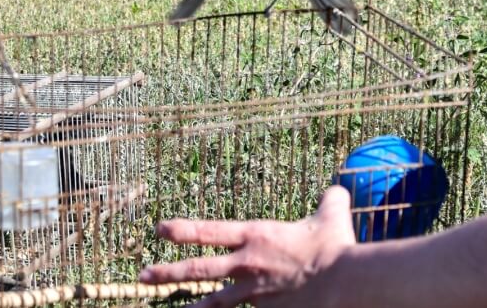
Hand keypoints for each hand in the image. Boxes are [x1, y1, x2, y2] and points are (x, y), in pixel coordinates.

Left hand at [139, 186, 355, 307]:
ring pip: (215, 300)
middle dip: (168, 272)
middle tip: (144, 275)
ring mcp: (255, 291)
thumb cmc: (335, 248)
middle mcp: (247, 264)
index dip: (182, 230)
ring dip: (193, 304)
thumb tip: (339, 189)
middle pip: (198, 268)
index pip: (209, 231)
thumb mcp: (332, 216)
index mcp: (256, 236)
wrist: (342, 282)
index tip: (159, 229)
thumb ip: (330, 201)